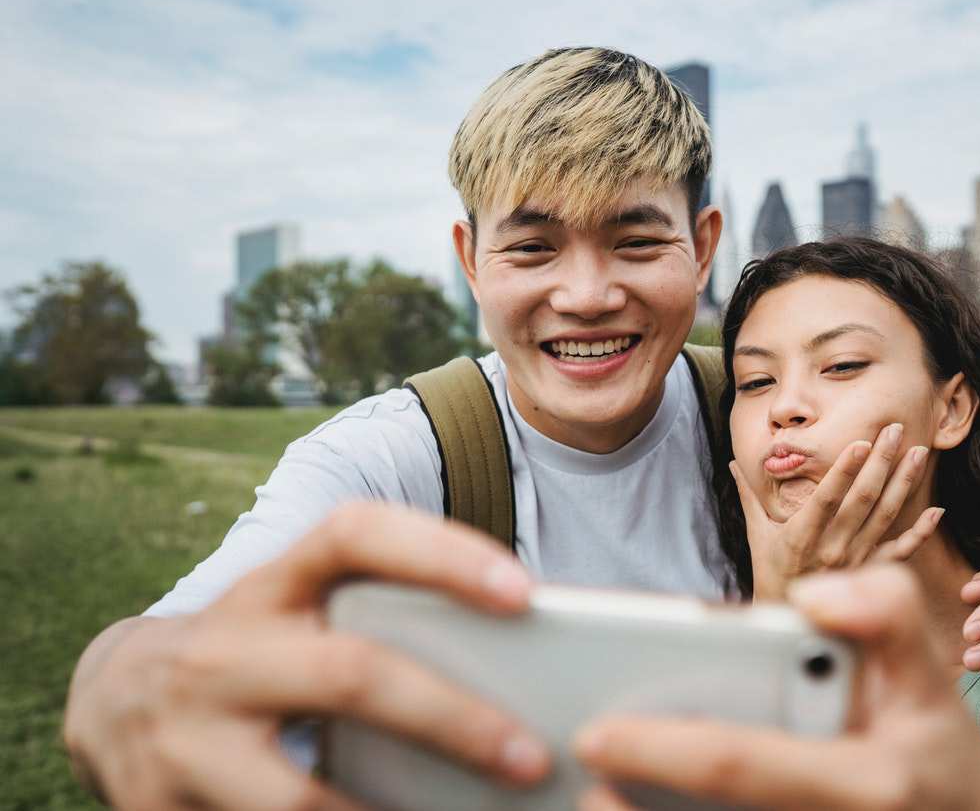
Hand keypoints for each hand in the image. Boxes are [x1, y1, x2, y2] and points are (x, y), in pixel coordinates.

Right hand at [62, 502, 551, 809]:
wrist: (109, 699)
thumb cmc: (252, 653)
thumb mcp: (294, 617)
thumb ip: (372, 624)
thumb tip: (512, 675)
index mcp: (269, 584)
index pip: (355, 535)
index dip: (441, 553)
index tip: (524, 593)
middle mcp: (221, 651)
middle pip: (350, 674)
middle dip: (451, 719)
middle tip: (531, 756)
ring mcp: (184, 739)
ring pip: (301, 800)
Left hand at [574, 566, 979, 810]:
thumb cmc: (929, 740)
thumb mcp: (927, 667)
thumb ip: (883, 610)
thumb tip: (815, 596)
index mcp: (865, 782)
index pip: (741, 766)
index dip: (661, 751)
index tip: (595, 733)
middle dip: (631, 809)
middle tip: (571, 769)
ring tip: (585, 804)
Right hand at [732, 422, 943, 599]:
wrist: (790, 619)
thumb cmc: (770, 571)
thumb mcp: (757, 533)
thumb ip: (750, 496)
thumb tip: (734, 462)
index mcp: (801, 535)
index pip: (826, 497)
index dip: (844, 470)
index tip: (860, 443)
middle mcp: (832, 547)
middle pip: (862, 499)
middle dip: (881, 461)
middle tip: (896, 430)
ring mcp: (855, 559)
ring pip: (885, 516)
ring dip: (903, 483)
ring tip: (919, 453)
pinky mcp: (870, 570)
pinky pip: (900, 550)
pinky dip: (920, 532)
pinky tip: (936, 510)